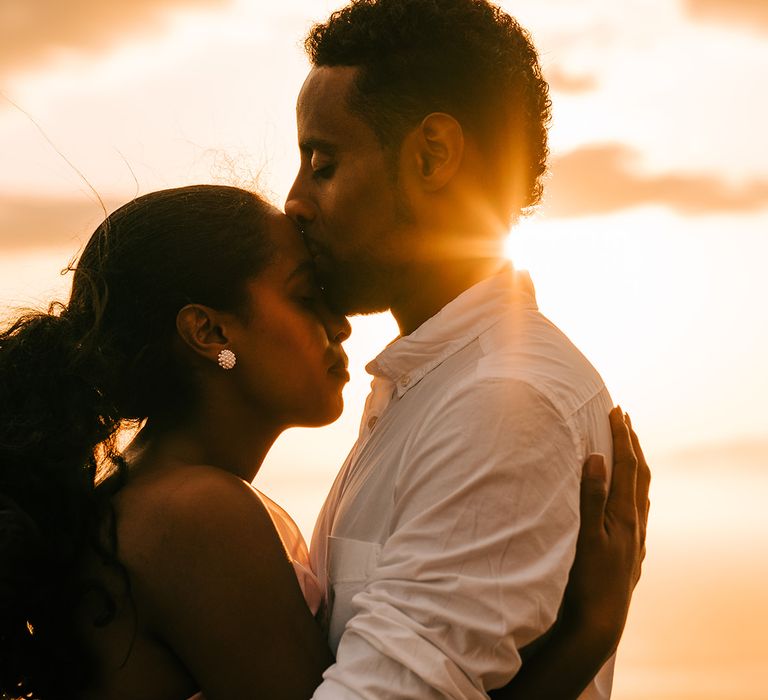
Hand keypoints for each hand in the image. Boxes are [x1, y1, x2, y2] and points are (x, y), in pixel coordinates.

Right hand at [560, 406, 650, 651]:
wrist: (599, 623)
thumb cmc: (587, 580)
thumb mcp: (585, 535)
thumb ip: (591, 496)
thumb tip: (598, 458)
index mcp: (624, 515)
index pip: (626, 466)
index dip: (621, 437)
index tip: (616, 411)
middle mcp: (634, 523)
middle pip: (639, 474)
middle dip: (632, 443)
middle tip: (623, 418)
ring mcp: (635, 538)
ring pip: (641, 492)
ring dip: (634, 464)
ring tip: (627, 448)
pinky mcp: (630, 551)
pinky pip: (638, 509)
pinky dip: (633, 489)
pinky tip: (628, 496)